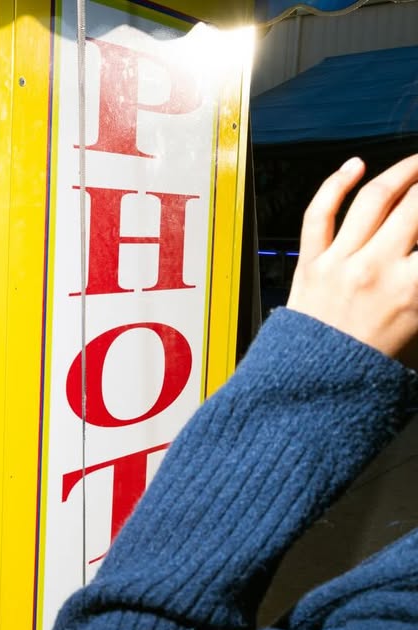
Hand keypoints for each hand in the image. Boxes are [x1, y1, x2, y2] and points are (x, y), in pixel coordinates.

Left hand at [287, 154, 417, 365]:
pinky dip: (335, 183)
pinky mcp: (310, 262)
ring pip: (375, 198)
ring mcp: (341, 261)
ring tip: (417, 162)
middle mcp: (378, 268)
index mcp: (413, 288)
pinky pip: (319, 213)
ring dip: (403, 171)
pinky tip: (353, 165)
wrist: (314, 380)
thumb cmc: (367, 358)